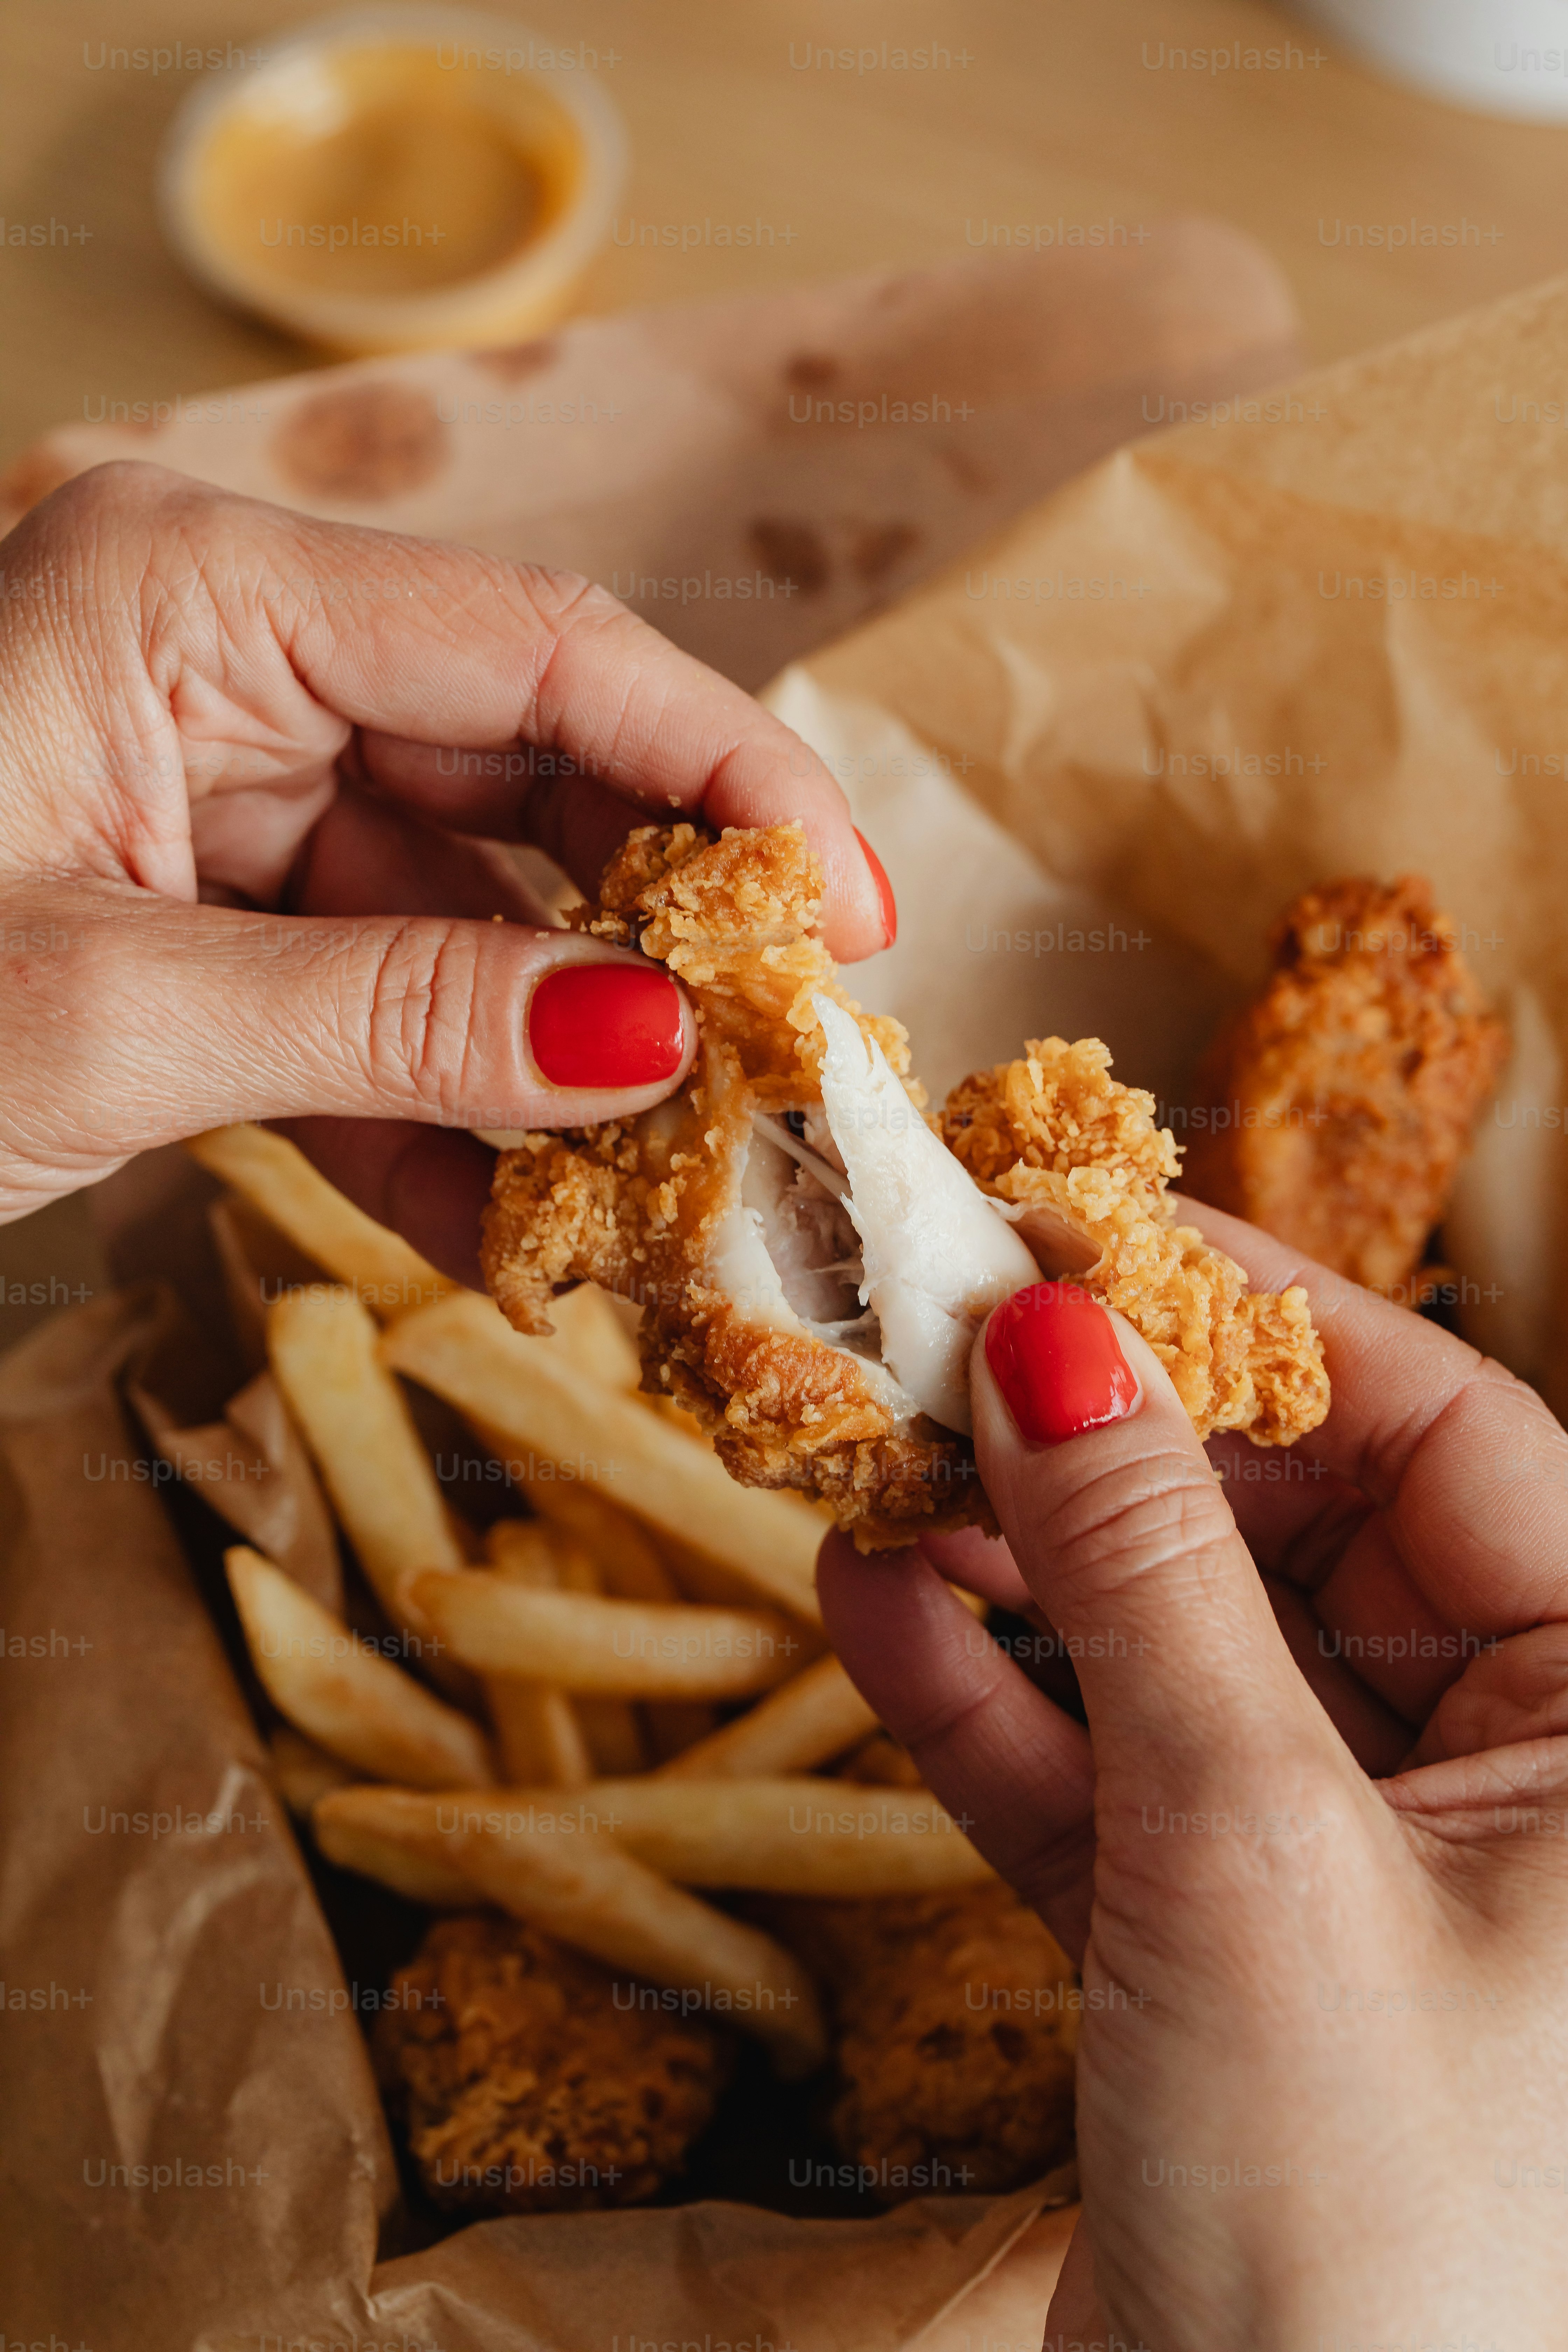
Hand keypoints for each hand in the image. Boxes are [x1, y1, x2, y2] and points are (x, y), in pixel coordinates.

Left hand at [0, 461, 891, 1278]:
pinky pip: (363, 997)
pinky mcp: (192, 912)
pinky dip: (440, 1112)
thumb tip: (654, 1042)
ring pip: (458, 906)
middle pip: (524, 771)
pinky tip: (524, 1228)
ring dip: (556, 1057)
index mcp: (199, 592)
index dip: (728, 774)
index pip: (544, 649)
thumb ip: (396, 1017)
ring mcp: (209, 791)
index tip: (847, 912)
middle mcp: (224, 663)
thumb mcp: (108, 1014)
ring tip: (675, 1186)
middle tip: (787, 1066)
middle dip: (660, 930)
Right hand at [822, 1208, 1567, 2345]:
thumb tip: (1058, 1338)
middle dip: (1104, 1447)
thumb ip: (1149, 1582)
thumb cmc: (1366, 2233)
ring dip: (1018, 1566)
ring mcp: (1351, 1861)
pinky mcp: (1222, 1946)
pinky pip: (1104, 1775)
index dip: (1259, 1320)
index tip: (1085, 1232)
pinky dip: (989, 1699)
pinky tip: (872, 1603)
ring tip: (869, 1461)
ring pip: (1176, 1649)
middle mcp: (1506, 1779)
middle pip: (1290, 1531)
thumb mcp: (1248, 1849)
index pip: (1442, 1437)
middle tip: (935, 1340)